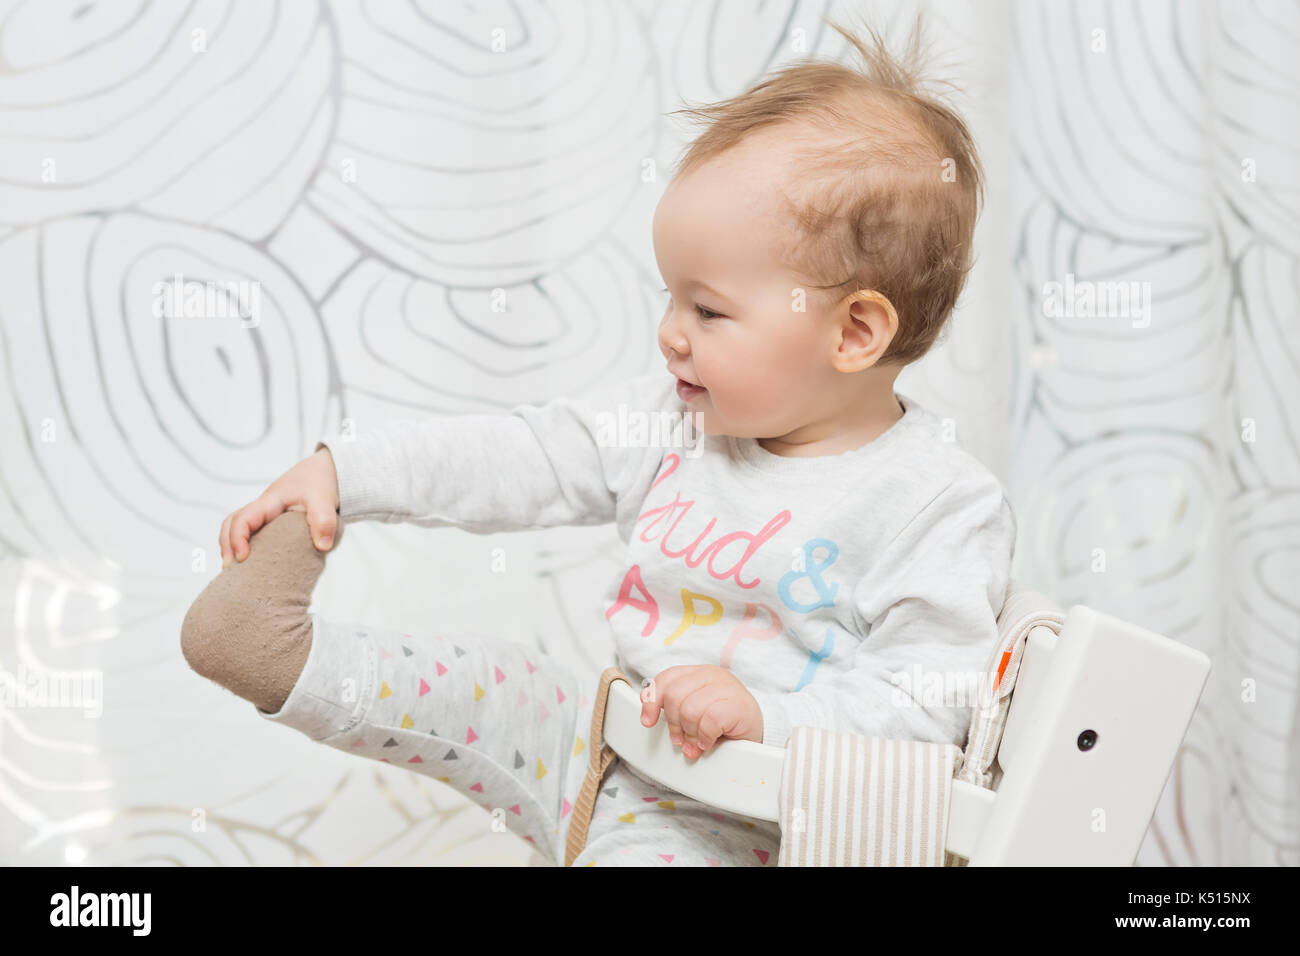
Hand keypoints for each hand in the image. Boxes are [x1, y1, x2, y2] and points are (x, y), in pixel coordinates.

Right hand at [220, 447, 339, 567]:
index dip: (237, 538)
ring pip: (238, 528)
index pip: (242, 518)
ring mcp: (266, 515)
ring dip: (233, 546)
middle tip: (231, 569)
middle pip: (231, 524)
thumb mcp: (324, 499)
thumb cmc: (319, 480)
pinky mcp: (272, 522)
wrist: (325, 469)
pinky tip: (256, 564)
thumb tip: (321, 546)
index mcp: (269, 502)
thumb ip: (324, 521)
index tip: (242, 557)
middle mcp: (262, 509)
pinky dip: (247, 546)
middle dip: (227, 546)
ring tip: (238, 570)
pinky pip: (252, 533)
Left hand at [638, 665, 762, 757]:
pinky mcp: (736, 704)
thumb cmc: (725, 723)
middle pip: (674, 696)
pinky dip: (705, 737)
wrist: (758, 732)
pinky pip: (708, 721)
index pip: (666, 679)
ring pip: (689, 710)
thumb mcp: (695, 711)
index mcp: (698, 673)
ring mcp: (726, 687)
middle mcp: (711, 675)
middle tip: (681, 739)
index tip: (648, 721)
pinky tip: (709, 742)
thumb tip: (649, 718)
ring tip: (697, 742)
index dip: (652, 701)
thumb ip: (675, 708)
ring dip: (690, 734)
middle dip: (674, 723)